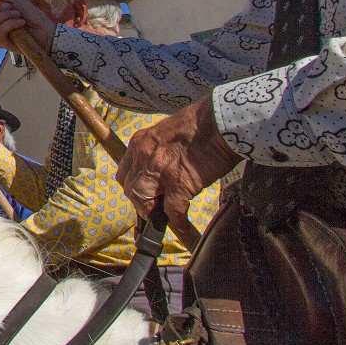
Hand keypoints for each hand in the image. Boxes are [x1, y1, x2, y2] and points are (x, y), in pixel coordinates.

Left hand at [117, 99, 241, 229]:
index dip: (132, 186)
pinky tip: (182, 224)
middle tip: (152, 208)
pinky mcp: (179, 184)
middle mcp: (144, 156)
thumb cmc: (199, 124)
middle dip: (139, 201)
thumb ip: (157, 148)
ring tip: (163, 217)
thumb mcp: (166, 131)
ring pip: (143, 201)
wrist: (220, 121)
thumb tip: (161, 164)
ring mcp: (160, 171)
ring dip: (152, 212)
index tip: (141, 193)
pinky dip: (177, 221)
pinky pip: (173, 210)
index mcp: (140, 143)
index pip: (125, 172)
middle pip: (130, 189)